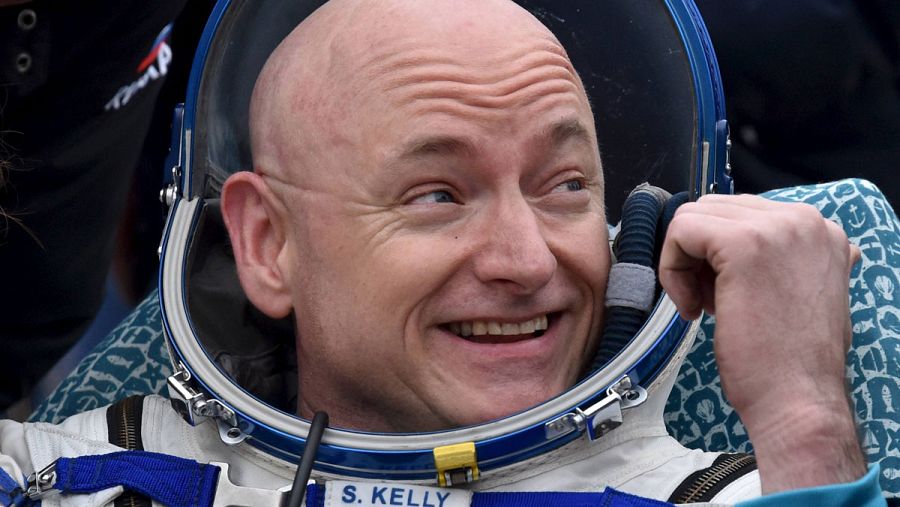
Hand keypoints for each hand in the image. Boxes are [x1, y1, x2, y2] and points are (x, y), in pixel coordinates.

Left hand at [659, 194, 864, 492]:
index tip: (727, 295)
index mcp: (819, 230)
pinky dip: (672, 269)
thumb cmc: (788, 361)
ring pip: (693, 217)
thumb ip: (774, 260)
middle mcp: (806, 219)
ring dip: (685, 264)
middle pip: (714, 210)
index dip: (718, 255)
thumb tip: (724, 246)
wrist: (798, 400)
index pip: (741, 215)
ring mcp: (778, 226)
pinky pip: (681, 231)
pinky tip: (693, 308)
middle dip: (699, 256)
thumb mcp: (794, 292)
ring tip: (704, 306)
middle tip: (711, 302)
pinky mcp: (743, 243)